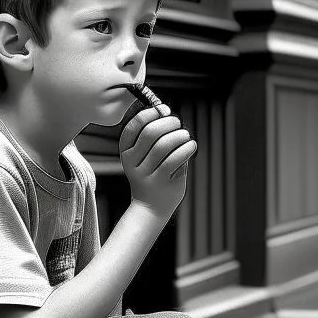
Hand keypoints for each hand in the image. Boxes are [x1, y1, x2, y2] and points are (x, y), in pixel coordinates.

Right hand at [119, 103, 197, 219]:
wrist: (150, 208)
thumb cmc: (151, 176)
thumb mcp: (143, 157)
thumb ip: (153, 137)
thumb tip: (167, 114)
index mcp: (126, 152)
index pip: (134, 126)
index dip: (150, 113)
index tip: (164, 110)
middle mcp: (132, 162)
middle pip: (150, 133)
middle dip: (168, 123)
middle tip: (178, 123)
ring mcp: (145, 174)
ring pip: (164, 145)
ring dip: (179, 135)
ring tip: (186, 136)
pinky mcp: (160, 182)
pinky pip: (175, 159)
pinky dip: (186, 148)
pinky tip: (191, 146)